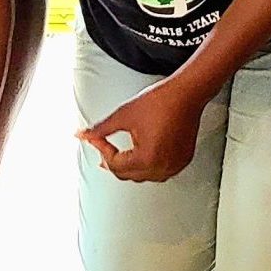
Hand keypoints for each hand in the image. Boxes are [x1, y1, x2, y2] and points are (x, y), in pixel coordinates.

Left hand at [76, 76, 205, 182]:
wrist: (186, 93)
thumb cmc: (162, 101)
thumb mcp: (124, 115)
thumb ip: (100, 130)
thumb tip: (83, 135)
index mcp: (147, 159)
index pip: (115, 164)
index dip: (102, 149)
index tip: (97, 139)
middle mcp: (162, 167)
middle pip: (127, 174)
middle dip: (113, 162)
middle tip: (104, 149)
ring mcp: (174, 165)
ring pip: (144, 176)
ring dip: (130, 168)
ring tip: (120, 157)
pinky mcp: (183, 160)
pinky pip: (160, 172)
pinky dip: (149, 167)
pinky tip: (142, 157)